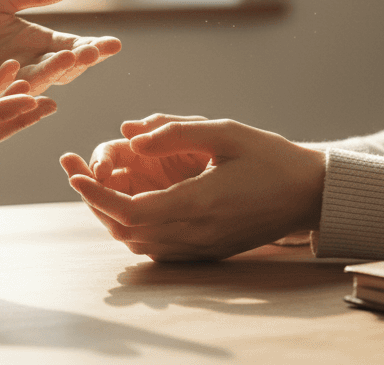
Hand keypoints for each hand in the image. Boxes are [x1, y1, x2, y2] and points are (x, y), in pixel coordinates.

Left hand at [0, 0, 121, 104]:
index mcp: (34, 43)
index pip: (70, 48)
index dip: (92, 48)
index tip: (112, 44)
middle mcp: (24, 67)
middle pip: (58, 70)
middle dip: (76, 63)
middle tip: (91, 52)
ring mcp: (1, 85)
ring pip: (32, 84)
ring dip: (49, 74)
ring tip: (67, 59)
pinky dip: (6, 84)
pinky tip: (15, 68)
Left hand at [61, 116, 325, 261]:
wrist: (310, 194)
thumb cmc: (270, 157)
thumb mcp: (224, 132)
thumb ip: (175, 132)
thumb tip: (129, 134)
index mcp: (198, 203)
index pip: (130, 211)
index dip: (95, 195)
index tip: (73, 174)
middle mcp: (196, 233)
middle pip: (126, 230)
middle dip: (94, 202)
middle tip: (75, 169)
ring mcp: (202, 248)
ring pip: (138, 243)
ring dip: (112, 216)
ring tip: (97, 182)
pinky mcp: (207, 252)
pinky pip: (158, 249)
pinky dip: (134, 229)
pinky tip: (129, 202)